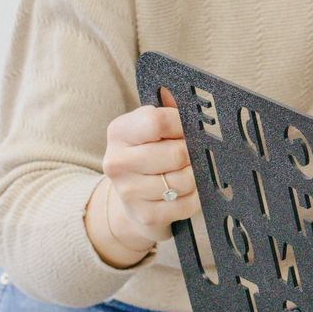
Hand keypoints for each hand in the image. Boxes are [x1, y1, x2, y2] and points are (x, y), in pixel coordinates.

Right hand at [96, 89, 199, 255]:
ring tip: (188, 172)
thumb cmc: (149, 152)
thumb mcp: (151, 126)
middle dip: (193, 154)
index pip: (157, 122)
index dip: (182, 125)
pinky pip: (185, 204)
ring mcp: (128, 191)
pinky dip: (194, 198)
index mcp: (119, 131)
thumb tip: (190, 96)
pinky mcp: (144, 215)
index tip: (188, 129)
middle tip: (193, 154)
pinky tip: (186, 192)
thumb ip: (169, 109)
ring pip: (184, 180)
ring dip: (195, 177)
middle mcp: (117, 161)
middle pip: (176, 154)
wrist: (131, 196)